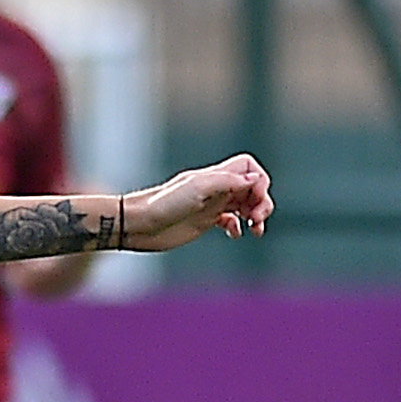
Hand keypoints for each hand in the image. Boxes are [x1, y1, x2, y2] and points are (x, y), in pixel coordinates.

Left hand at [113, 154, 273, 251]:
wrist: (138, 225)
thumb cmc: (163, 204)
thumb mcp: (198, 188)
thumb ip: (228, 181)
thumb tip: (255, 180)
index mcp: (215, 176)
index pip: (248, 167)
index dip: (259, 179)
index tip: (254, 197)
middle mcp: (215, 189)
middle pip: (251, 188)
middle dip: (261, 201)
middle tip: (256, 218)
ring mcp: (210, 206)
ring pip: (244, 205)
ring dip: (256, 215)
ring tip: (255, 229)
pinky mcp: (203, 222)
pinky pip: (230, 222)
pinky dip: (239, 227)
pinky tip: (235, 234)